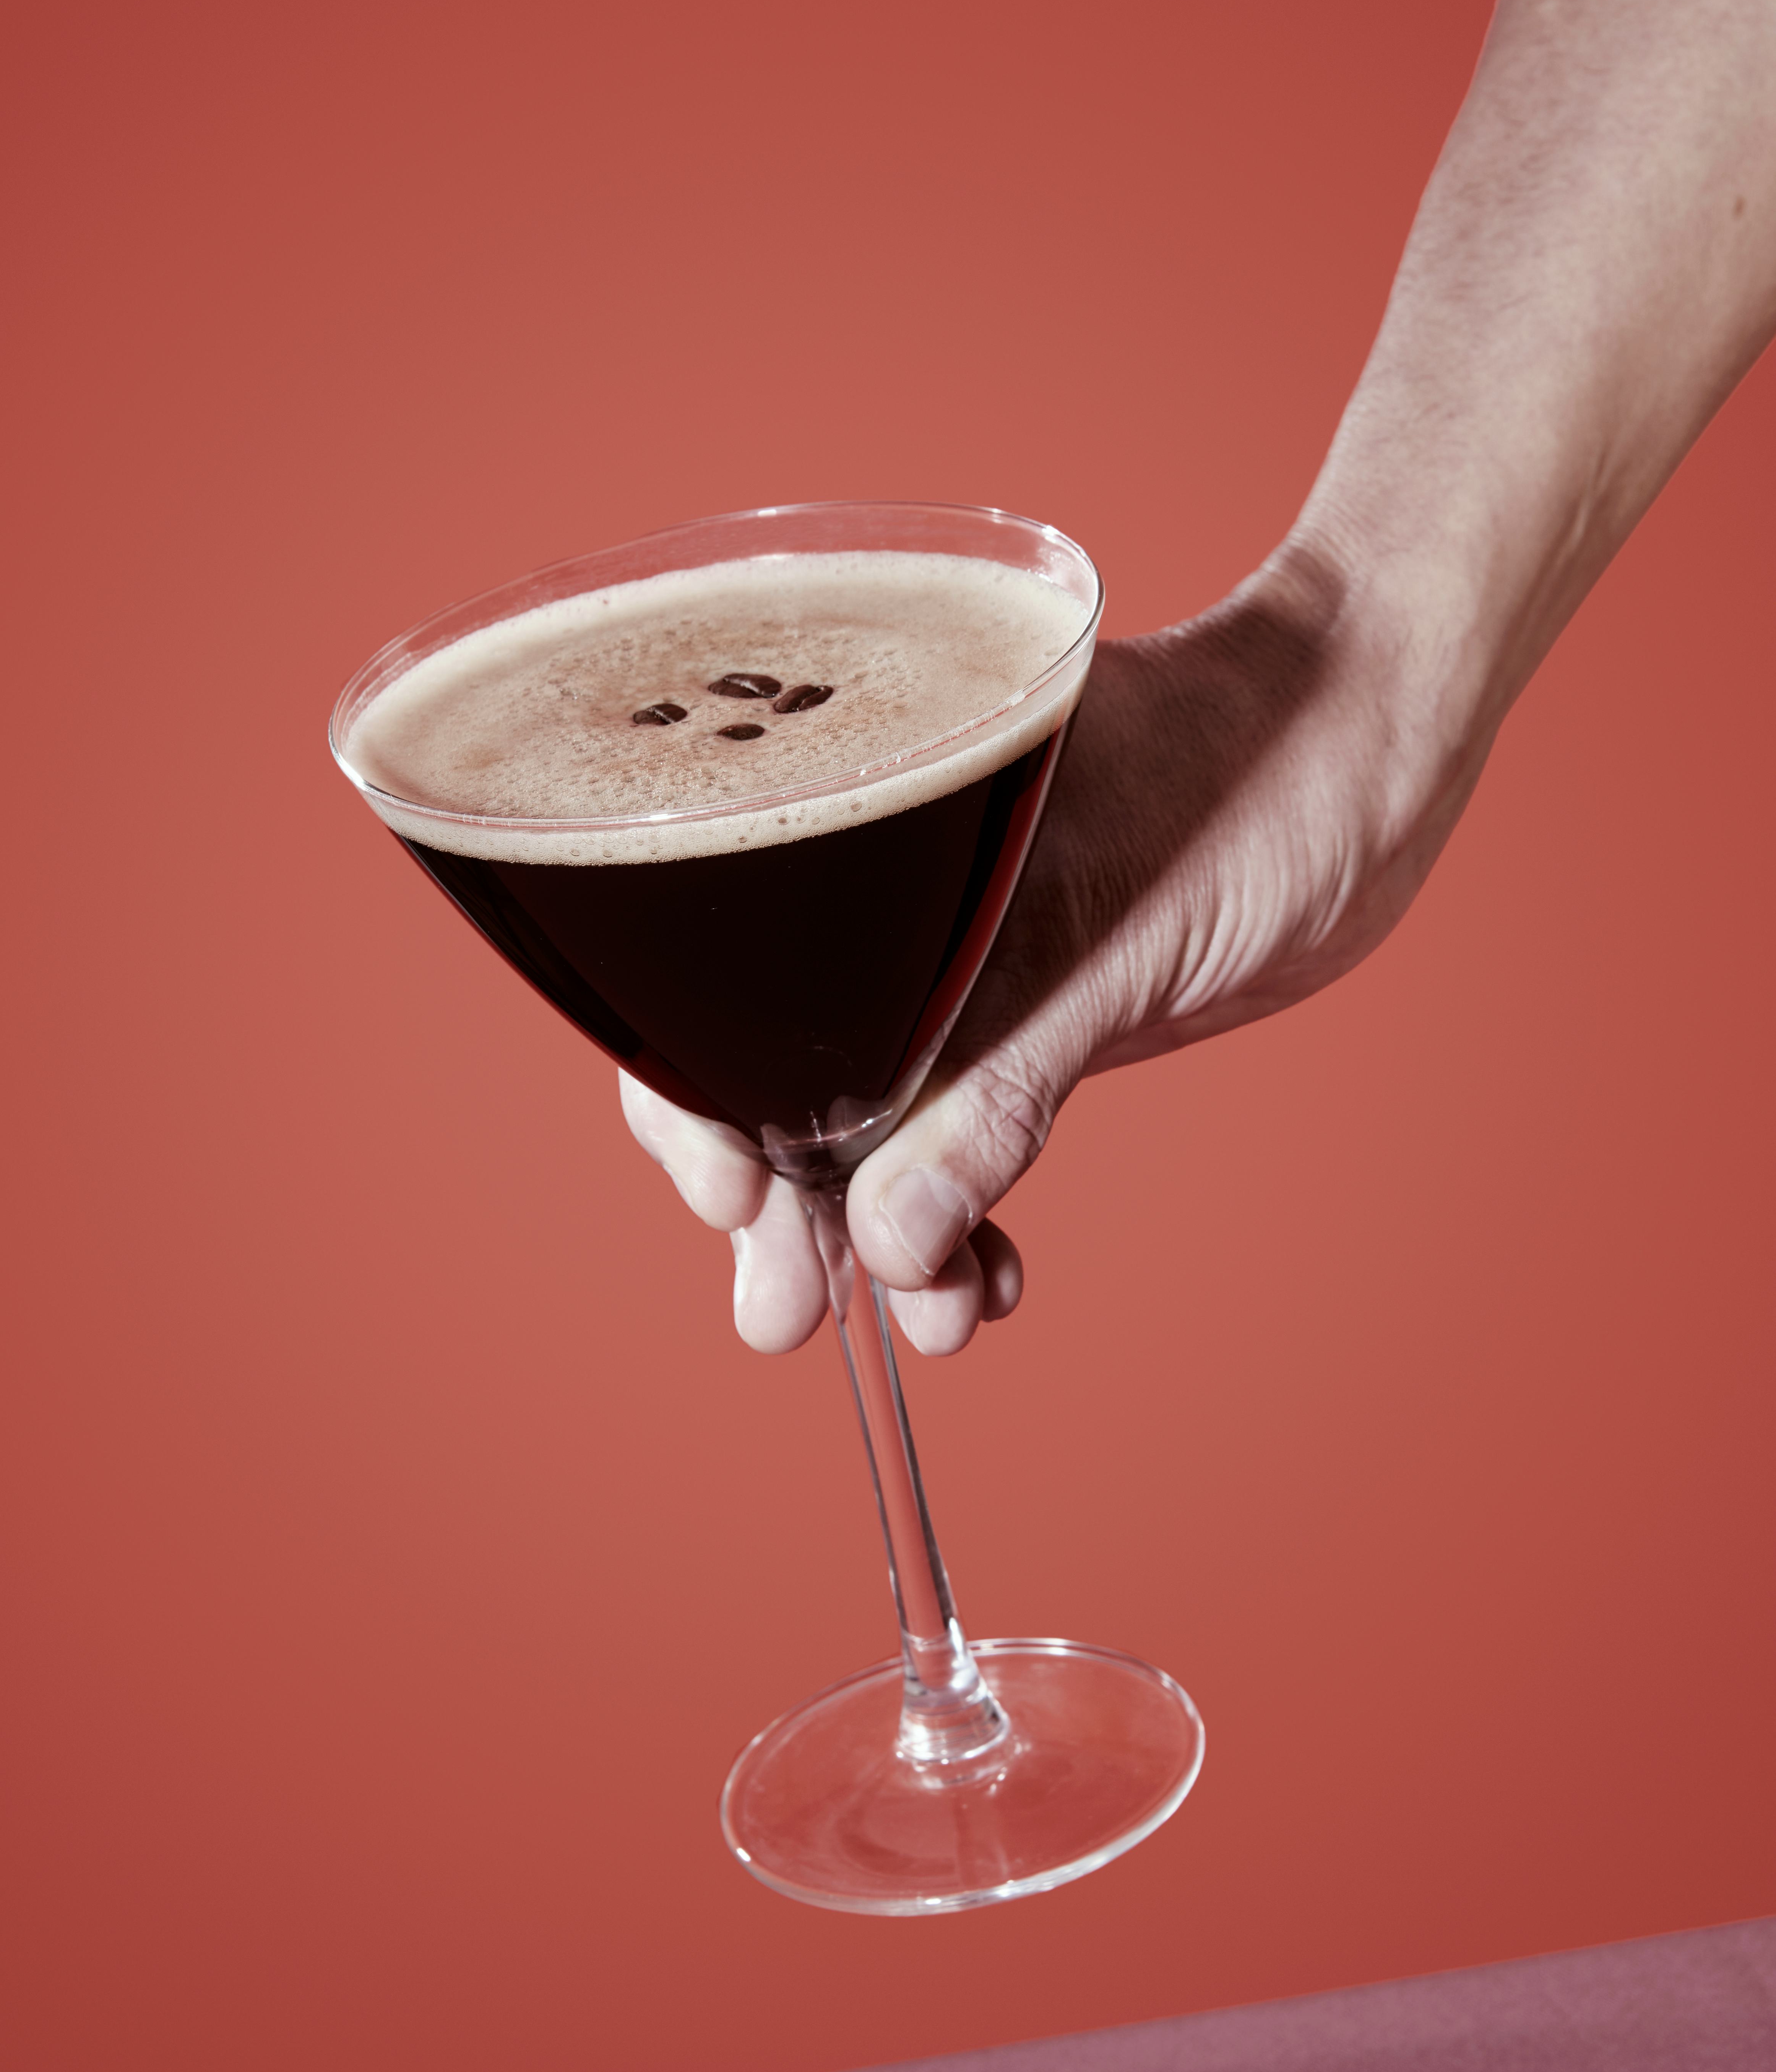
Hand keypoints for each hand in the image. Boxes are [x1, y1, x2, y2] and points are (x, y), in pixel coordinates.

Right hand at [621, 544, 1484, 1353]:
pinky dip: (961, 1215)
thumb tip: (887, 1242)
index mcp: (852, 808)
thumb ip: (995, 1088)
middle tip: (786, 1316)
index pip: (711, 964)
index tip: (732, 1202)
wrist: (1376, 744)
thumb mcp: (1109, 934)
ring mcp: (947, 959)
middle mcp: (875, 888)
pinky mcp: (1025, 1012)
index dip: (695, 1092)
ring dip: (882, 1235)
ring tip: (933, 1327)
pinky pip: (957, 1133)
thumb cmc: (1250, 763)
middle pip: (769, 1064)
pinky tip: (987, 1281)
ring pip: (866, 1120)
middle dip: (779, 1203)